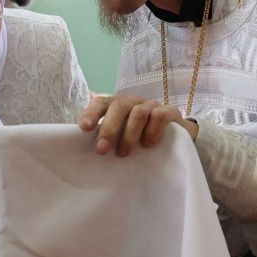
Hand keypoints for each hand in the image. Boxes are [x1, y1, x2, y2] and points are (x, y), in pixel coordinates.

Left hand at [78, 94, 197, 156]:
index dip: (92, 113)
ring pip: (138, 113)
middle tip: (102, 150)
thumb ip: (105, 136)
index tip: (84, 128)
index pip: (101, 102)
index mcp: (117, 105)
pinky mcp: (170, 112)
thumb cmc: (140, 136)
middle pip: (118, 106)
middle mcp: (133, 102)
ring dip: (129, 134)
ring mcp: (151, 105)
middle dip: (109, 128)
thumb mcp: (121, 135)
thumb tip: (81, 147)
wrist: (174, 136)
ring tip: (124, 153)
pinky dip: (152, 130)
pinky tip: (148, 144)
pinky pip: (159, 116)